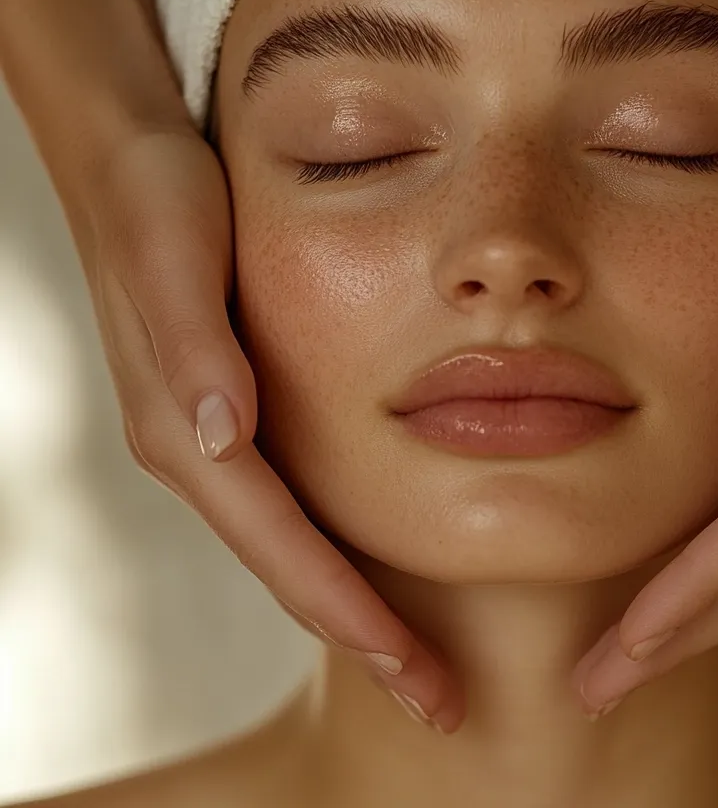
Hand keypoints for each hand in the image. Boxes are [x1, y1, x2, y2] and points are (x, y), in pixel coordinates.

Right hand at [79, 125, 463, 732]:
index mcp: (189, 429)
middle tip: (440, 700)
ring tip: (421, 656)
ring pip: (294, 545)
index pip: (281, 545)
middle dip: (365, 637)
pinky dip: (339, 548)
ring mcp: (216, 436)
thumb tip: (223, 437)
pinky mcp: (235, 411)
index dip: (349, 613)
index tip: (415, 672)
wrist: (132, 162)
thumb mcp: (175, 258)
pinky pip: (292, 504)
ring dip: (356, 604)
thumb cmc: (159, 202)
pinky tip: (381, 560)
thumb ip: (192, 348)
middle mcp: (201, 448)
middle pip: (291, 568)